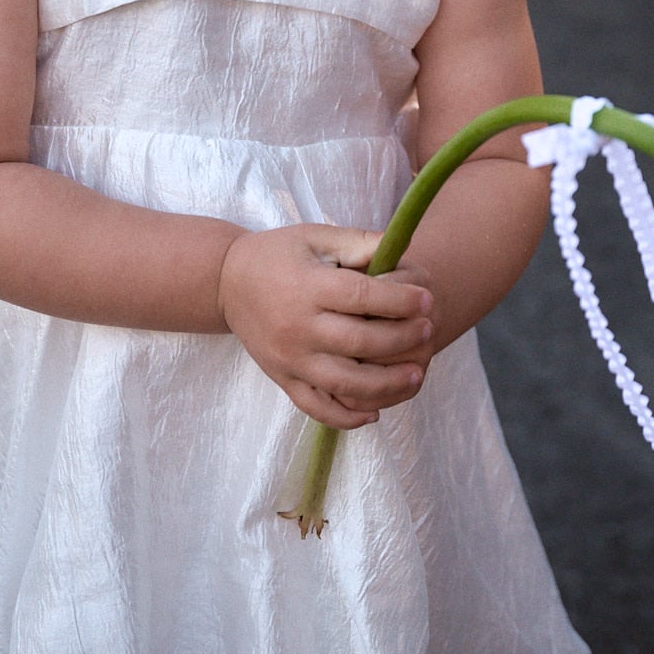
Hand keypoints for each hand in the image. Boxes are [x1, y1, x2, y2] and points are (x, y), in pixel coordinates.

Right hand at [217, 223, 435, 428]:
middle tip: (428, 331)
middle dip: (401, 339)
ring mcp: (290, 359)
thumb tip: (402, 247)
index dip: (400, 301)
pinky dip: (347, 417)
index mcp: (307, 287)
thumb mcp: (314, 236)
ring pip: (344, 384)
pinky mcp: (282, 380)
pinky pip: (317, 407)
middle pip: (359, 342)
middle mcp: (298, 327)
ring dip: (386, 385)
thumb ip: (358, 242)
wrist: (225, 281)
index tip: (428, 300)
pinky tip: (375, 411)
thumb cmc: (277, 254)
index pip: (361, 297)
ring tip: (416, 374)